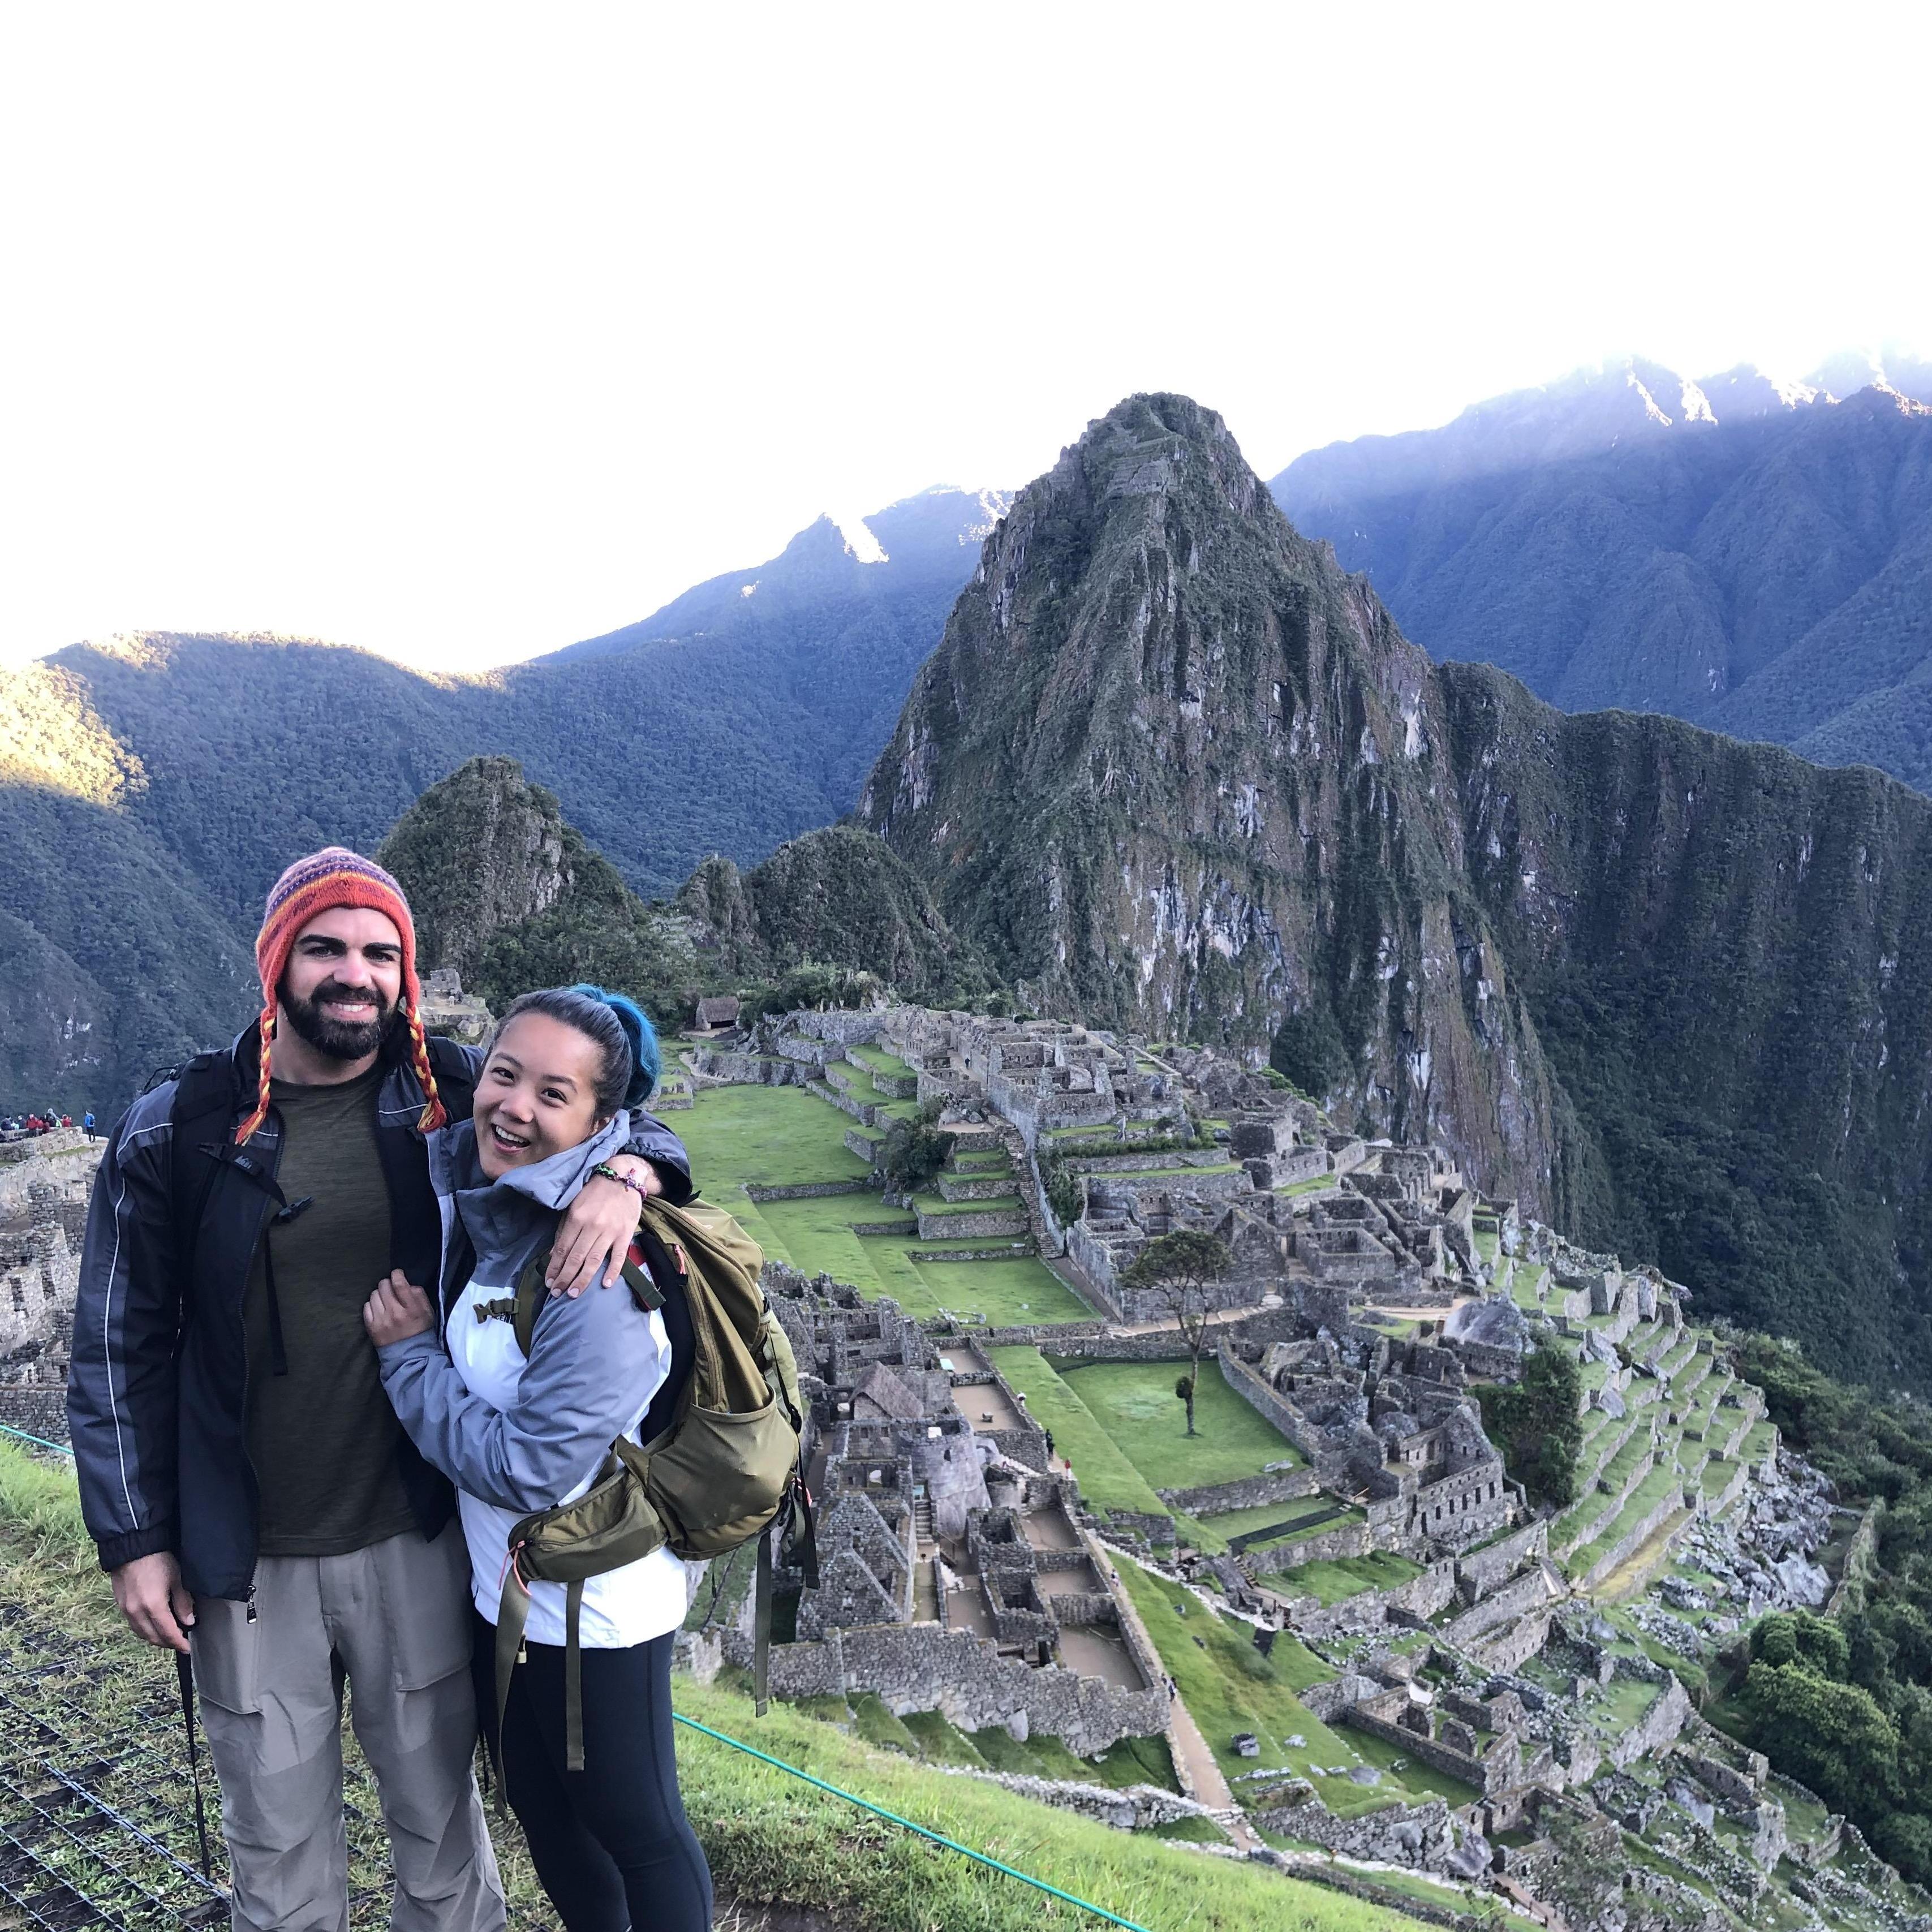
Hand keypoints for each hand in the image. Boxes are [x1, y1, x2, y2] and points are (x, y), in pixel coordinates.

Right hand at [113, 1551, 194, 1652]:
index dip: (178, 1643)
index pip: (167, 1633)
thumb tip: (189, 1621)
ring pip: (141, 1633)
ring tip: (167, 1637)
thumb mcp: (177, 1578)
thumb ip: (183, 1602)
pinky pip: (133, 1625)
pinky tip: (152, 1626)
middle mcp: (136, 1613)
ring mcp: (125, 1610)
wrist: (132, 1547)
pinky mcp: (120, 1605)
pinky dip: (144, 1630)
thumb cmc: (158, 1559)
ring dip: (154, 1638)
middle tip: (179, 1643)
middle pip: (152, 1637)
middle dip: (167, 1643)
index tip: (187, 1648)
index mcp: (153, 1607)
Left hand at [363, 1269, 434, 1346]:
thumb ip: (419, 1295)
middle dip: (388, 1284)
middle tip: (391, 1289)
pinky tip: (379, 1309)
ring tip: (385, 1301)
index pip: (399, 1284)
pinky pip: (366, 1306)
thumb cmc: (421, 1330)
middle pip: (383, 1286)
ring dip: (380, 1294)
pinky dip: (372, 1305)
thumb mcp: (428, 1311)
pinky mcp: (371, 1327)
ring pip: (374, 1295)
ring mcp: (381, 1321)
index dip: (397, 1274)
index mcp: (411, 1309)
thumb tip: (406, 1284)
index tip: (397, 1274)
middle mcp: (394, 1313)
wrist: (410, 1355)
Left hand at [548, 1155, 659, 1297]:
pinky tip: (605, 1284)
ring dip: (582, 1279)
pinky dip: (612, 1271)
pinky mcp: (626, 1233)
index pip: (562, 1249)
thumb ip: (563, 1229)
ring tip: (573, 1294)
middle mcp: (592, 1226)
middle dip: (565, 1278)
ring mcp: (610, 1231)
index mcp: (576, 1218)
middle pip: (576, 1258)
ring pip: (594, 1260)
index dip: (555, 1268)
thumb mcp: (573, 1206)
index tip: (550, 1283)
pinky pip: (619, 1256)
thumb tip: (553, 1255)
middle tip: (558, 1294)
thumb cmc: (594, 1192)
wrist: (623, 1177)